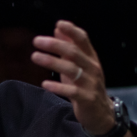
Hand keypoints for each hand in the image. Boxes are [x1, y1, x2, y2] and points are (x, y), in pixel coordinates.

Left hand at [31, 21, 113, 136]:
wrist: (101, 112)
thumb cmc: (86, 85)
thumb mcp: (79, 65)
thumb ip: (69, 47)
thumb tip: (57, 29)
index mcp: (91, 58)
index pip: (83, 40)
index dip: (72, 31)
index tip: (59, 24)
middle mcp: (92, 68)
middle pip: (74, 52)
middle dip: (55, 45)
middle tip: (37, 40)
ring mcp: (90, 83)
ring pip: (71, 69)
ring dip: (52, 62)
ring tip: (35, 56)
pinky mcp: (86, 98)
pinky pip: (72, 91)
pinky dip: (58, 87)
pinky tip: (45, 83)